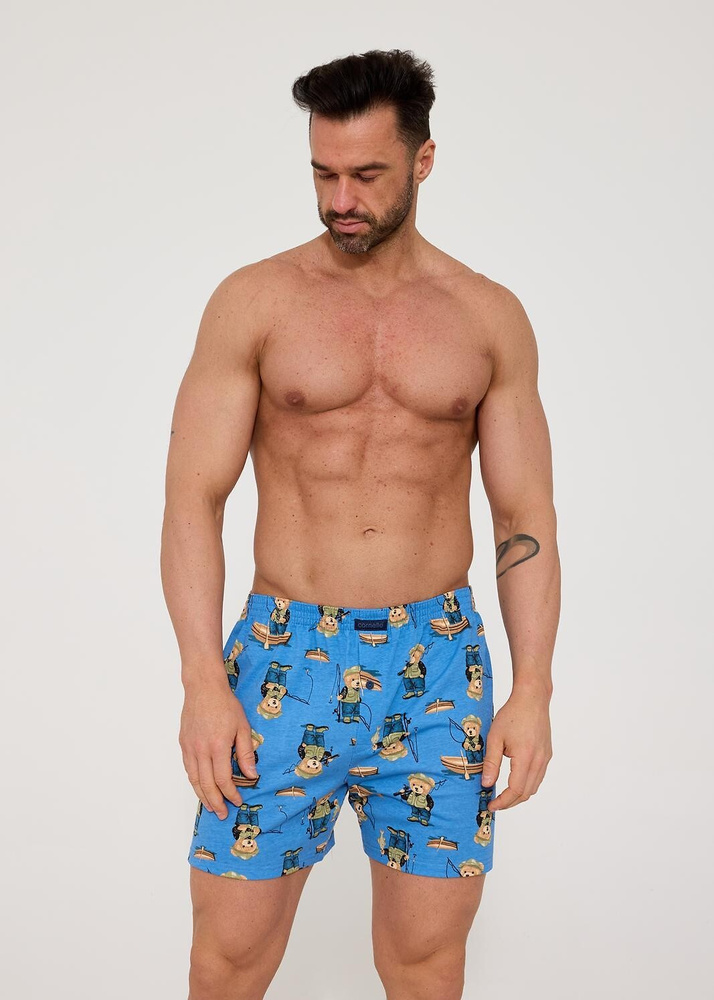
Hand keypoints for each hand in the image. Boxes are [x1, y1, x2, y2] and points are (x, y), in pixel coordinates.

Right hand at [179, 678, 257, 819]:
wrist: (203, 688)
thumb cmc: (225, 704)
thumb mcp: (242, 727)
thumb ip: (246, 752)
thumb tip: (251, 774)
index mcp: (218, 746)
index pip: (223, 779)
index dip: (231, 793)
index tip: (238, 800)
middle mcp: (201, 750)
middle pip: (206, 784)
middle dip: (216, 802)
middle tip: (223, 813)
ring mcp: (190, 748)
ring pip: (194, 779)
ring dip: (203, 796)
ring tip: (211, 807)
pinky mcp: (183, 744)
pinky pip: (188, 768)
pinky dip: (194, 781)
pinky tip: (200, 787)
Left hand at [481, 682, 552, 809]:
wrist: (532, 698)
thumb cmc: (512, 714)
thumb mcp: (495, 737)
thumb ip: (491, 762)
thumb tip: (486, 784)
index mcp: (526, 757)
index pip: (516, 790)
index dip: (503, 802)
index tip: (491, 805)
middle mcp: (539, 761)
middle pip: (527, 793)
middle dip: (510, 802)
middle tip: (495, 803)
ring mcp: (545, 758)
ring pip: (534, 786)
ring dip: (519, 794)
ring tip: (503, 794)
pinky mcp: (547, 754)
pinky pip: (538, 776)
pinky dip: (527, 784)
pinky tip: (515, 780)